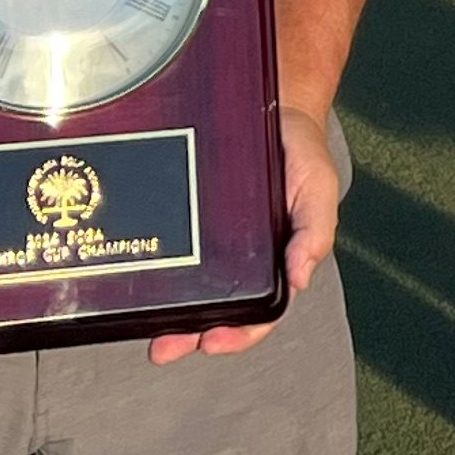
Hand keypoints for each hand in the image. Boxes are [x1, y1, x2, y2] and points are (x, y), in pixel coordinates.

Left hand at [152, 103, 338, 360]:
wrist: (272, 107)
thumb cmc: (302, 153)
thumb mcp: (318, 189)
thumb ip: (315, 231)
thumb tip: (300, 278)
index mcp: (275, 260)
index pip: (260, 311)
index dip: (238, 333)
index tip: (213, 342)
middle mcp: (240, 258)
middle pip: (215, 309)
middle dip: (189, 335)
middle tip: (165, 347)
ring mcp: (210, 241)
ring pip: (187, 288)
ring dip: (167, 315)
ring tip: (144, 329)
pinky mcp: (186, 218)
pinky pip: (171, 248)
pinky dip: (155, 270)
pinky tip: (135, 278)